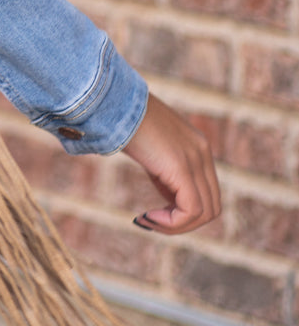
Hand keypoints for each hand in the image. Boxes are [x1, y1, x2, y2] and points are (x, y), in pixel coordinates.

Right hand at [122, 92, 220, 234]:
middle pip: (212, 207)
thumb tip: (165, 196)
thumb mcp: (150, 147)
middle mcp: (203, 152)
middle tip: (152, 222)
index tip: (154, 212)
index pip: (207, 193)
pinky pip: (190, 210)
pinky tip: (146, 217)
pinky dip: (171, 223)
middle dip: (182, 223)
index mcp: (198, 146)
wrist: (112, 99)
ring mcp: (195, 158)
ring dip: (175, 226)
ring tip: (148, 220)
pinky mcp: (181, 166)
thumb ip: (163, 169)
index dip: (183, 211)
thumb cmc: (121, 120)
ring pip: (205, 213)